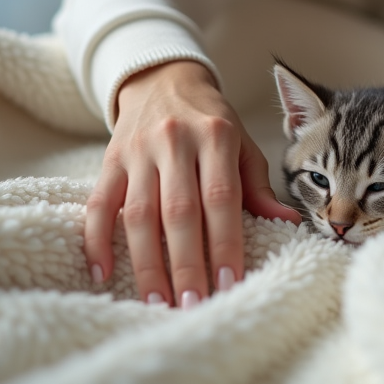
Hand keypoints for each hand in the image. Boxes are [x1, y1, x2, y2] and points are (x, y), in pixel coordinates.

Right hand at [84, 60, 300, 306]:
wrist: (163, 79)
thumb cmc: (211, 120)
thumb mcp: (242, 144)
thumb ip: (258, 185)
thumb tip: (286, 221)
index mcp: (216, 136)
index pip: (221, 197)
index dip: (224, 242)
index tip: (230, 281)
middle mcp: (175, 141)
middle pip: (179, 211)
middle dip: (187, 262)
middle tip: (193, 304)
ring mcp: (138, 150)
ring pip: (139, 213)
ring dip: (147, 263)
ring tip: (158, 302)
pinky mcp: (109, 159)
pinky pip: (99, 203)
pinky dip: (97, 240)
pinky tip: (104, 273)